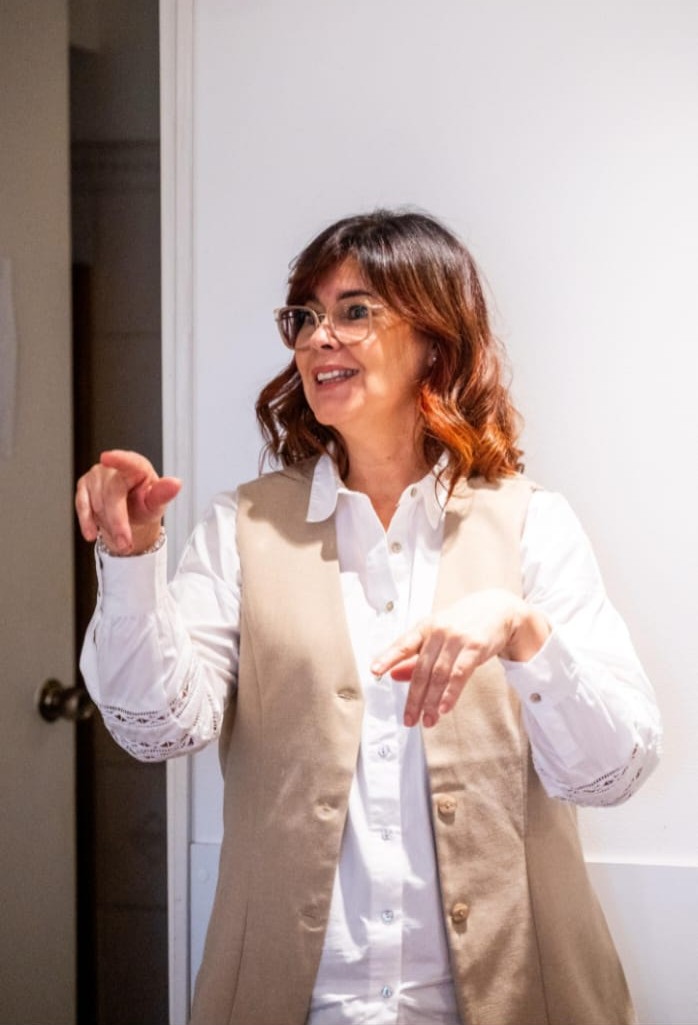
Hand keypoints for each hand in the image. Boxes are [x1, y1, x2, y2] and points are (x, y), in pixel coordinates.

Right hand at [75, 449, 181, 554]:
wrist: (129, 514)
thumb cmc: (144, 504)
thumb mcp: (156, 503)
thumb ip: (163, 494)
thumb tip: (175, 484)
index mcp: (137, 467)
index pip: (129, 462)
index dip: (118, 459)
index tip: (106, 458)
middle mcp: (115, 468)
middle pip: (112, 495)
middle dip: (118, 523)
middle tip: (125, 544)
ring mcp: (97, 475)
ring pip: (97, 503)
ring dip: (107, 525)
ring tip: (120, 536)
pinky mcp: (84, 485)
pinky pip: (82, 504)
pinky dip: (87, 522)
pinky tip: (92, 533)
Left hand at [370, 588, 549, 728]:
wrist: (499, 609)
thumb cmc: (465, 623)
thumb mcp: (438, 634)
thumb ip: (417, 655)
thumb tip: (393, 675)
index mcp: (426, 627)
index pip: (403, 644)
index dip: (388, 657)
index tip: (374, 671)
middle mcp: (439, 631)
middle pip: (421, 669)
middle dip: (414, 697)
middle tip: (409, 718)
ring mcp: (457, 639)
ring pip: (439, 675)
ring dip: (431, 701)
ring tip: (427, 720)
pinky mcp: (475, 647)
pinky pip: (460, 674)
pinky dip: (451, 693)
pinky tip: (444, 707)